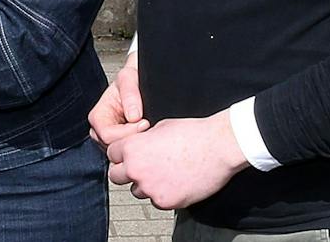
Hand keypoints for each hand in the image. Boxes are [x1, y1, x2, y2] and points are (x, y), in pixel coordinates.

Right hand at [89, 51, 149, 146]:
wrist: (140, 78)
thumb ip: (130, 95)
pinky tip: (146, 133)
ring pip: (122, 151)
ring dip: (137, 142)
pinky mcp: (123, 142)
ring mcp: (113, 137)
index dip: (127, 132)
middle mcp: (101, 129)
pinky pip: (129, 151)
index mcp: (97, 116)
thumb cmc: (132, 77)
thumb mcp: (130, 78)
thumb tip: (133, 117)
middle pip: (113, 147)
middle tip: (148, 126)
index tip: (144, 122)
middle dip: (132, 138)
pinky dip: (139, 144)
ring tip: (148, 128)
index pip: (107, 136)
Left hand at [105, 111, 248, 210]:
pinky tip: (176, 182)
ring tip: (165, 173)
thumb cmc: (194, 134)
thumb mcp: (160, 127)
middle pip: (116, 176)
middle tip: (142, 167)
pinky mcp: (166, 202)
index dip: (121, 153)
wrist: (218, 147)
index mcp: (132, 148)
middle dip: (126, 171)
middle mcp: (137, 170)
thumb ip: (142, 140)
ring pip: (136, 191)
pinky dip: (163, 194)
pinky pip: (156, 201)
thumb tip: (138, 146)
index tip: (130, 154)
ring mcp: (150, 188)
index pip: (111, 154)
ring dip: (145, 184)